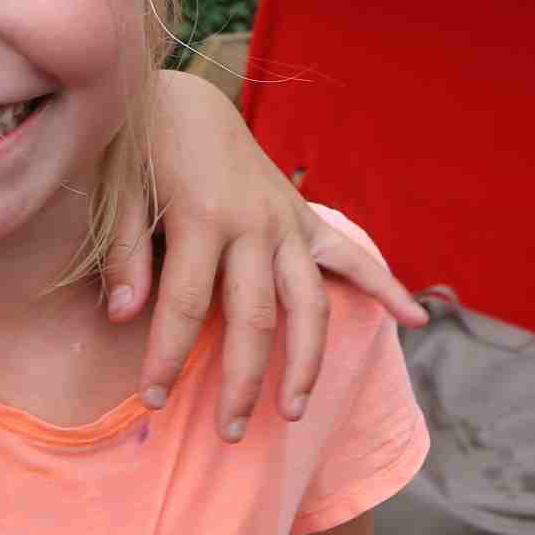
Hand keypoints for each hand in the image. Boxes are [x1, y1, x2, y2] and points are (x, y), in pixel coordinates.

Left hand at [103, 72, 427, 439]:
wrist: (183, 101)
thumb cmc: (140, 150)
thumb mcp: (117, 192)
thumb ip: (125, 252)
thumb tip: (123, 314)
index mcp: (202, 218)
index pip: (186, 305)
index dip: (168, 357)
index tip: (152, 400)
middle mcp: (254, 225)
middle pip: (255, 318)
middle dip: (243, 381)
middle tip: (231, 433)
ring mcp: (286, 223)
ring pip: (308, 303)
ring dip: (306, 360)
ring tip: (295, 411)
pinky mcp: (303, 218)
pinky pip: (350, 256)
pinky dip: (384, 285)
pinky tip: (417, 319)